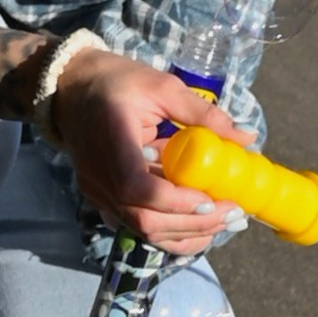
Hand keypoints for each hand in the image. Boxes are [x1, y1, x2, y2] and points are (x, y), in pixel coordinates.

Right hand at [50, 47, 249, 250]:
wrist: (69, 88)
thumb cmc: (115, 82)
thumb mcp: (162, 86)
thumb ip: (203, 114)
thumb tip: (247, 136)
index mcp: (112, 143)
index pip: (138, 189)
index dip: (177, 202)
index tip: (212, 200)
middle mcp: (100, 178)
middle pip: (146, 220)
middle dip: (195, 225)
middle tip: (235, 216)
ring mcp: (100, 193)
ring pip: (144, 231)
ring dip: (188, 234)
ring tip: (225, 223)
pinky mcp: (105, 200)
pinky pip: (138, 227)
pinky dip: (172, 232)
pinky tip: (201, 227)